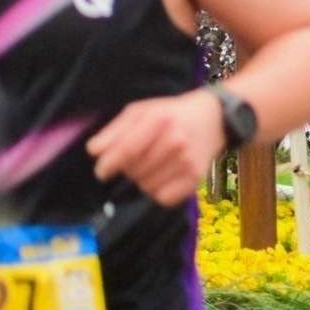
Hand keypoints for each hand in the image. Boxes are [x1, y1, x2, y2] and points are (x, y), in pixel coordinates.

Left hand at [86, 91, 228, 205]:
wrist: (216, 116)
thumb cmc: (171, 113)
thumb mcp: (141, 111)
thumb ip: (114, 130)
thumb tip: (94, 153)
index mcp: (158, 120)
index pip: (123, 152)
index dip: (106, 166)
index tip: (103, 171)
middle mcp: (174, 141)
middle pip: (133, 172)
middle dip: (129, 169)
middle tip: (140, 158)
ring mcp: (187, 160)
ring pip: (146, 187)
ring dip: (144, 180)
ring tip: (155, 164)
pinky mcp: (196, 177)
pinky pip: (163, 198)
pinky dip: (159, 191)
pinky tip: (165, 176)